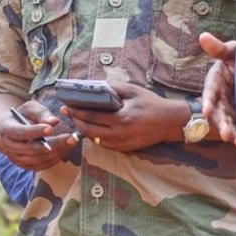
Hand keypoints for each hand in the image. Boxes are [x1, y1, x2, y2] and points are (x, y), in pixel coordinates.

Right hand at [0, 99, 79, 170]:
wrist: (12, 130)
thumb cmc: (23, 116)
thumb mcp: (30, 108)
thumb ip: (42, 113)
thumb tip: (54, 122)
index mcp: (7, 129)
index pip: (20, 133)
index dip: (35, 132)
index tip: (51, 128)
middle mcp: (9, 147)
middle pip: (32, 149)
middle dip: (54, 144)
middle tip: (70, 138)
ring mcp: (16, 159)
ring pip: (38, 159)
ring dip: (57, 152)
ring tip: (71, 143)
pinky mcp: (25, 166)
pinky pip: (41, 166)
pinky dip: (55, 159)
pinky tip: (65, 150)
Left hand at [62, 83, 191, 152]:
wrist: (170, 122)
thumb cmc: (152, 103)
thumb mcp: (133, 91)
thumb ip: (113, 88)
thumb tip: (94, 86)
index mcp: (121, 118)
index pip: (91, 115)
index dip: (76, 111)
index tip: (66, 106)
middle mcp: (119, 134)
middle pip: (89, 130)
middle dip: (75, 121)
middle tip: (67, 113)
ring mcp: (121, 144)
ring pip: (94, 139)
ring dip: (83, 130)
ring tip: (76, 119)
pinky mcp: (124, 149)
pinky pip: (104, 144)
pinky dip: (95, 136)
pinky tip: (90, 128)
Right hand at [199, 34, 235, 147]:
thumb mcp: (232, 51)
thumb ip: (219, 48)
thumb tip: (203, 36)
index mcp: (216, 82)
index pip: (210, 92)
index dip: (208, 101)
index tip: (207, 110)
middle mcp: (221, 98)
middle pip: (219, 113)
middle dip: (221, 124)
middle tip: (226, 134)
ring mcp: (231, 108)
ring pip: (229, 123)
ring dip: (232, 133)